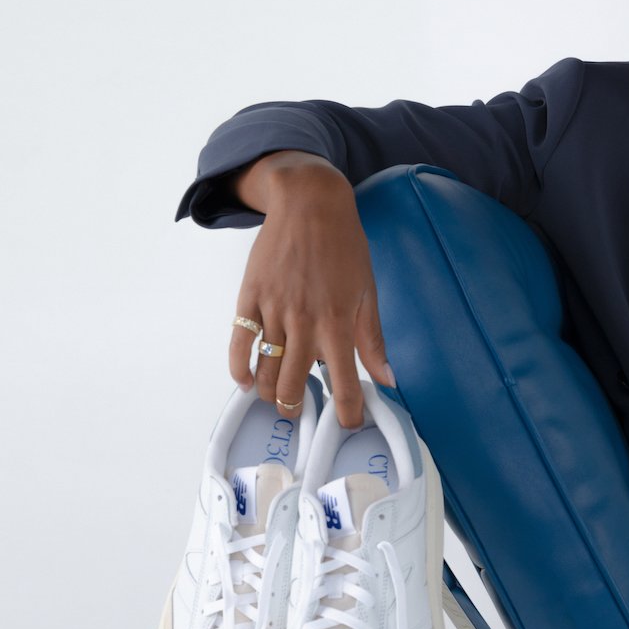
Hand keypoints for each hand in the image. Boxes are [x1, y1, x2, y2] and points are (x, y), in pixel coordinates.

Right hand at [228, 155, 394, 428]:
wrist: (309, 204)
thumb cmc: (343, 247)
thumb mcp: (368, 292)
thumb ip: (373, 340)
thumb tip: (388, 379)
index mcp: (338, 324)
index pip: (345, 384)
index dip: (347, 413)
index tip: (348, 424)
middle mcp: (304, 322)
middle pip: (292, 386)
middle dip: (296, 409)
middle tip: (301, 412)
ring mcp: (273, 311)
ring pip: (265, 370)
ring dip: (269, 393)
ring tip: (276, 398)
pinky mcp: (250, 298)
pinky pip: (240, 342)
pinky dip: (239, 368)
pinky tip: (246, 380)